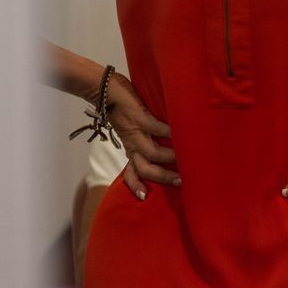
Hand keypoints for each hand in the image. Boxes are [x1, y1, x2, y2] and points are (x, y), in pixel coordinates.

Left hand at [103, 72, 178, 200]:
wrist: (103, 89)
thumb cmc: (119, 107)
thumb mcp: (128, 127)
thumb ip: (142, 135)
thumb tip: (163, 140)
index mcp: (129, 146)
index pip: (130, 172)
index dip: (136, 185)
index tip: (144, 197)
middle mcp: (132, 143)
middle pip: (145, 168)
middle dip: (163, 177)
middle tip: (180, 182)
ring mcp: (135, 130)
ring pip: (152, 153)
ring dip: (169, 158)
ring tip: (184, 161)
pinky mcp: (139, 116)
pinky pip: (156, 128)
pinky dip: (169, 132)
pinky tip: (180, 133)